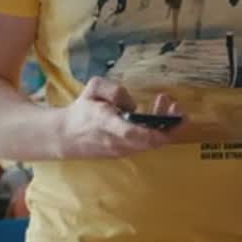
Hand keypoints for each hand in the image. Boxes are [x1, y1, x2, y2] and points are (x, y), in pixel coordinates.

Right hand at [57, 77, 176, 158]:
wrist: (66, 136)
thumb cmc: (82, 110)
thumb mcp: (93, 89)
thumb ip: (115, 90)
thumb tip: (133, 105)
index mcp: (107, 124)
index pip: (131, 132)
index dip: (153, 129)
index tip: (171, 116)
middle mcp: (117, 141)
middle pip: (151, 141)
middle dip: (169, 123)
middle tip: (174, 103)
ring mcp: (122, 150)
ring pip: (151, 143)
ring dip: (164, 124)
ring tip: (164, 101)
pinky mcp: (125, 153)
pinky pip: (146, 143)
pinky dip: (155, 129)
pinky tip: (154, 113)